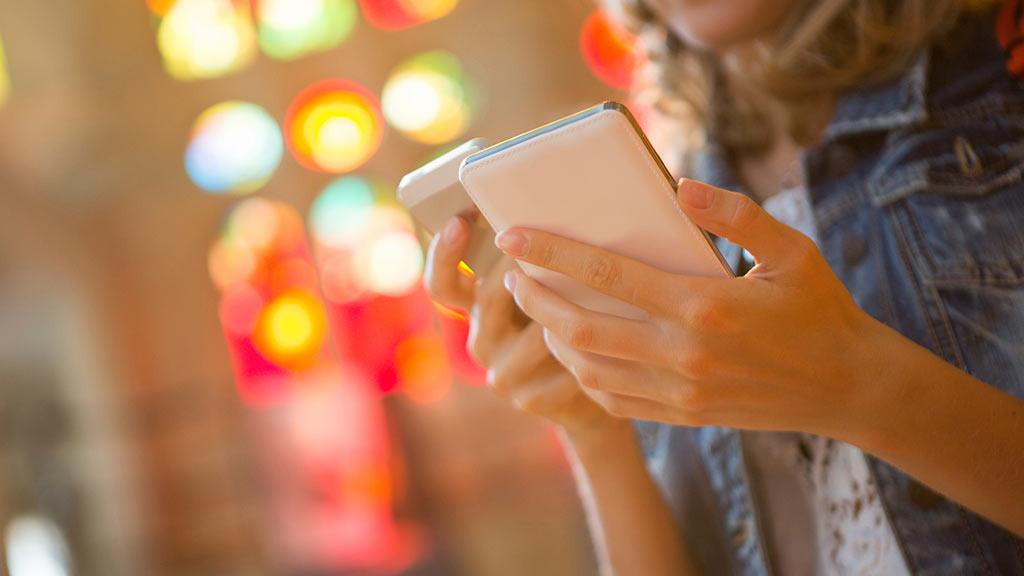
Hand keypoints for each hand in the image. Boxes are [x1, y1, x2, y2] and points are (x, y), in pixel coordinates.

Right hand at [423, 216, 615, 434]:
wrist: (602, 392)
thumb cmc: (580, 322)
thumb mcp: (553, 291)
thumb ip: (542, 263)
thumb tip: (556, 209)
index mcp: (479, 310)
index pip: (443, 285)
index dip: (445, 253)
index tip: (459, 220)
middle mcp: (482, 341)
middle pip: (490, 295)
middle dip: (523, 265)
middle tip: (554, 244)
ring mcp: (503, 374)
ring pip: (538, 328)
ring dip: (572, 310)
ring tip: (606, 295)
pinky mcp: (530, 400)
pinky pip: (564, 364)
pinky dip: (591, 349)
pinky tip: (613, 344)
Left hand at [494, 179, 886, 440]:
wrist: (849, 388)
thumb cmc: (820, 311)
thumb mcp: (793, 250)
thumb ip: (737, 214)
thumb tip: (681, 189)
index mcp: (704, 305)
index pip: (609, 275)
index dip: (553, 253)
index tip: (514, 237)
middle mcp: (685, 353)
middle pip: (582, 328)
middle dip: (535, 300)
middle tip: (514, 277)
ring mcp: (681, 391)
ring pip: (590, 370)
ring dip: (554, 339)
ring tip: (541, 310)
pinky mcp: (684, 416)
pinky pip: (615, 401)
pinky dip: (585, 377)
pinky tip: (579, 353)